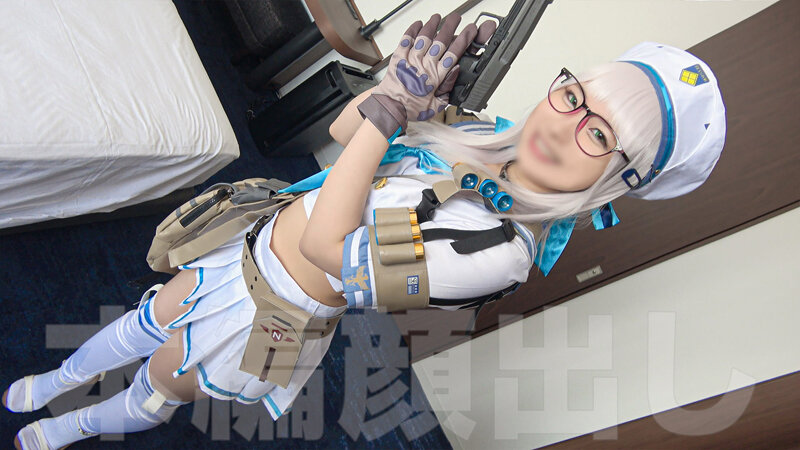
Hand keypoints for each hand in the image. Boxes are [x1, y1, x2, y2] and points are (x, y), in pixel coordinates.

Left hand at [357, 13, 478, 139]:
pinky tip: (417, 24)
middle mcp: (425, 65)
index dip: (464, 39)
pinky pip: (406, 40)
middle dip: (450, 26)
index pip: (454, 53)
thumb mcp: (436, 106)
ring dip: (432, 25)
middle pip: (441, 40)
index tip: (470, 30)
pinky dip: (412, 30)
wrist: (390, 107)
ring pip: (424, 37)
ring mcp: (411, 59)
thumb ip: (447, 89)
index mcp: (436, 76)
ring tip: (437, 17)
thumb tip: (455, 72)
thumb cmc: (410, 108)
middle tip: (456, 18)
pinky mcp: (399, 58)